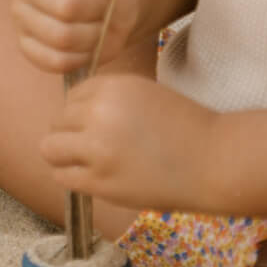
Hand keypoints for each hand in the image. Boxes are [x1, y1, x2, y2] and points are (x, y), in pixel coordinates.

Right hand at [9, 0, 141, 74]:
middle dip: (97, 8)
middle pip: (65, 6)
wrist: (112, 6)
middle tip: (102, 2)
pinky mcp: (26, 46)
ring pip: (62, 37)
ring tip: (97, 22)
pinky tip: (86, 42)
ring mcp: (21, 17)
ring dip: (93, 34)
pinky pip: (56, 60)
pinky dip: (80, 56)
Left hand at [40, 73, 216, 210]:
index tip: (102, 126)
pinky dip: (71, 177)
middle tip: (97, 148)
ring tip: (86, 162)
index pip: (72, 96)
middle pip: (58, 120)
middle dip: (72, 133)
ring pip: (50, 147)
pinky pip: (62, 176)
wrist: (216, 161)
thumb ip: (106, 99)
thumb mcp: (143, 95)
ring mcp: (97, 148)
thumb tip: (65, 113)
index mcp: (112, 86)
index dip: (82, 112)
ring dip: (62, 155)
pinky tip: (92, 177)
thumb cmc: (184, 128)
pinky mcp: (101, 180)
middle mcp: (100, 112)